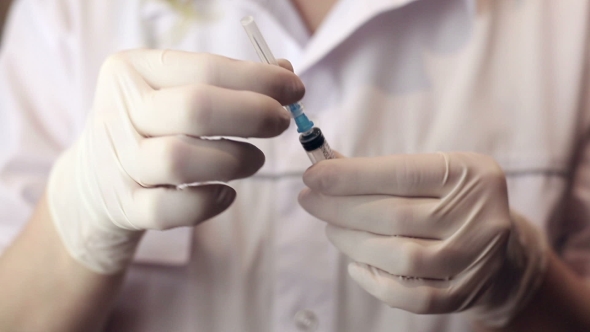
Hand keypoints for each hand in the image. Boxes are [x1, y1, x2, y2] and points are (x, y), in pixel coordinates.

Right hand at [47, 49, 303, 273]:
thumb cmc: (151, 127)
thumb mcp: (175, 92)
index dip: (259, 79)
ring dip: (233, 161)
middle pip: (195, 109)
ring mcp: (117, 163)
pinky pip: (168, 210)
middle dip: (252, 114)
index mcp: (134, 71)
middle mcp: (118, 112)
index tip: (295, 89)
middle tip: (281, 123)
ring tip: (255, 160)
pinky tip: (227, 195)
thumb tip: (284, 73)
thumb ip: (227, 81)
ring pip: (180, 160)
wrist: (95, 178)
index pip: (205, 69)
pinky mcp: (122, 206)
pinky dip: (207, 203)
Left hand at [298, 152, 546, 325]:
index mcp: (471, 174)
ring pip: (400, 256)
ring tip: (331, 229)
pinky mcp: (465, 294)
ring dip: (352, 242)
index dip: (351, 176)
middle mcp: (480, 216)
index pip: (402, 174)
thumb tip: (324, 168)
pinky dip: (374, 281)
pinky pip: (410, 296)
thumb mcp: (427, 174)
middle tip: (310, 200)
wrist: (497, 247)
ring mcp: (476, 260)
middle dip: (341, 208)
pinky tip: (355, 263)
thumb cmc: (448, 201)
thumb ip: (378, 172)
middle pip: (395, 216)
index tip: (313, 176)